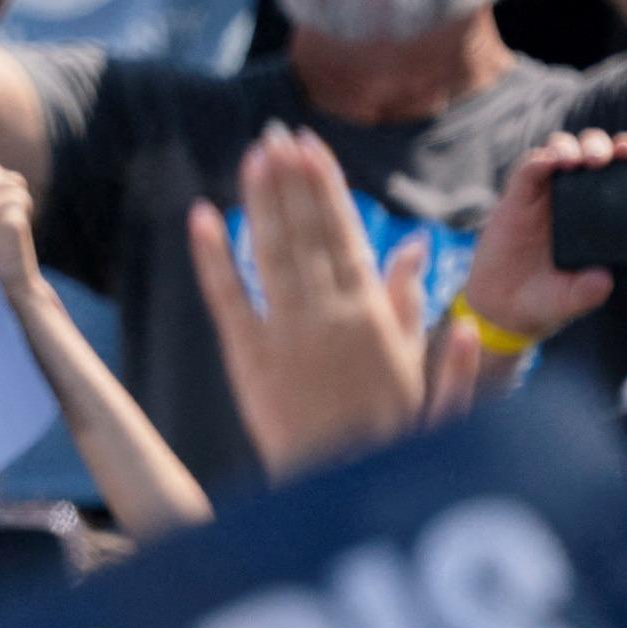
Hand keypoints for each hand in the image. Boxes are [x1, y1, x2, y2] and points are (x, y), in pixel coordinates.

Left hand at [189, 126, 432, 477]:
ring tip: (252, 155)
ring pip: (271, 252)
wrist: (349, 495)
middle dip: (290, 178)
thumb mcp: (426, 377)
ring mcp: (286, 335)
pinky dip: (212, 256)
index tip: (311, 145)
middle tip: (275, 131)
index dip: (325, 186)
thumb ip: (415, 311)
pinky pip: (227, 298)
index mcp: (373, 315)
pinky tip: (201, 216)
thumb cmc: (392, 442)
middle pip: (306, 231)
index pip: (346, 233)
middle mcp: (329, 315)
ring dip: (261, 200)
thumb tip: (415, 252)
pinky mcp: (248, 361)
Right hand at [458, 130, 626, 342]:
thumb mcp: (571, 300)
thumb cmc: (545, 300)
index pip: (615, 175)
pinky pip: (526, 170)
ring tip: (572, 161)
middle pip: (588, 152)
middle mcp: (571, 199)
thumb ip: (587, 292)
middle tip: (599, 160)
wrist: (502, 308)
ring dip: (568, 148)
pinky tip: (545, 162)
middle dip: (598, 146)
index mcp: (595, 216)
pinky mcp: (514, 199)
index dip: (624, 157)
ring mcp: (542, 197)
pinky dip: (536, 161)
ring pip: (558, 151)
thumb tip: (603, 280)